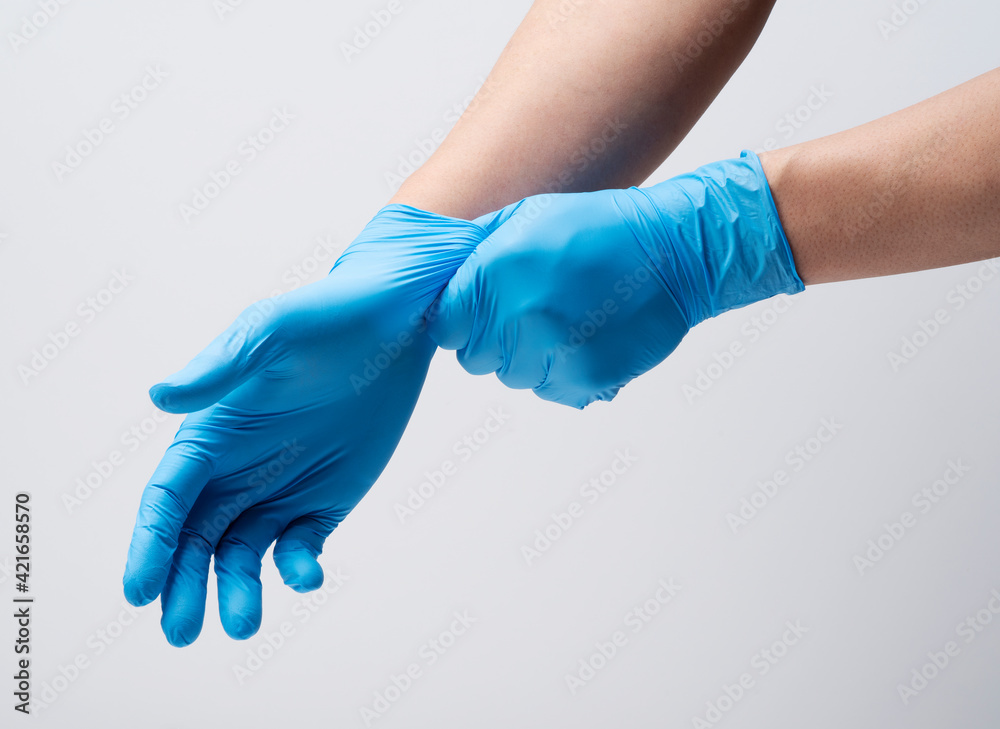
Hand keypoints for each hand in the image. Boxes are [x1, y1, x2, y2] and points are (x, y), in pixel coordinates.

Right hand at [123, 205, 485, 645]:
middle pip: (195, 540)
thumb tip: (157, 396)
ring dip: (238, 591)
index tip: (138, 591)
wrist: (395, 325)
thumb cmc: (325, 318)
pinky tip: (308, 576)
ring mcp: (279, 489)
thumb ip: (219, 370)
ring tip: (243, 626)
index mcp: (211, 433)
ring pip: (243, 555)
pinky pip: (301, 547)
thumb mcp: (271, 334)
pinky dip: (298, 568)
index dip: (148, 544)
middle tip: (181, 632)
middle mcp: (236, 469)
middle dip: (182, 585)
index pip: (166, 499)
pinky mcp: (324, 502)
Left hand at [427, 151, 803, 407]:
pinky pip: (549, 388)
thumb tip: (442, 278)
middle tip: (527, 312)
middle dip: (492, 338)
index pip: (445, 325)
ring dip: (527, 356)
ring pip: (511, 375)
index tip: (480, 311)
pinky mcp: (585, 378)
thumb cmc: (599, 228)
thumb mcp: (527, 216)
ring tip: (562, 320)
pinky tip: (583, 338)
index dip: (462, 319)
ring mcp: (553, 352)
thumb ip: (477, 251)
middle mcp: (519, 316)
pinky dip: (561, 371)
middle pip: (473, 357)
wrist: (674, 252)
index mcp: (497, 271)